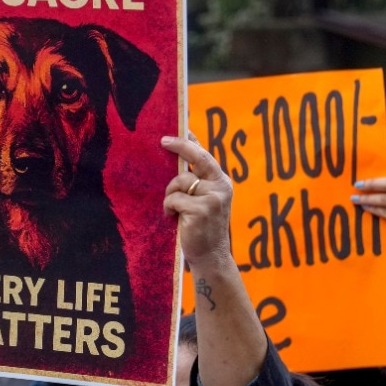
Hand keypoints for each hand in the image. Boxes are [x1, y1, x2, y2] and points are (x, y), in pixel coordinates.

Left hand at [161, 133, 234, 270]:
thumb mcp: (204, 200)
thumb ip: (197, 182)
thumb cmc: (202, 227)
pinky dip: (168, 208)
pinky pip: (173, 198)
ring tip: (175, 211)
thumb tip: (177, 161)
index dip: (191, 141)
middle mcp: (220, 186)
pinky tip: (174, 219)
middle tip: (163, 141)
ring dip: (170, 195)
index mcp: (222, 182)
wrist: (211, 256)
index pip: (206, 155)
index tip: (179, 129)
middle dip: (180, 146)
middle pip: (198, 157)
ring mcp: (212, 197)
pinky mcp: (200, 209)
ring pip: (179, 181)